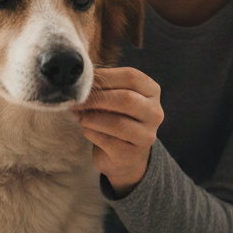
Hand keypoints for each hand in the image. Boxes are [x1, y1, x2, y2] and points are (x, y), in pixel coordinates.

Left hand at [73, 67, 162, 196]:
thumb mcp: (114, 97)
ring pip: (117, 123)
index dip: (105, 77)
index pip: (131, 77)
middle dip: (97, 98)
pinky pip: (108, 141)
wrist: (122, 153)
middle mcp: (155, 113)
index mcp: (152, 92)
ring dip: (91, 118)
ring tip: (79, 115)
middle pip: (126, 99)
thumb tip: (83, 78)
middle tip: (77, 100)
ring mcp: (147, 136)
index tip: (83, 81)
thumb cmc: (115, 117)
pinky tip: (86, 129)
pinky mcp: (132, 155)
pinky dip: (91, 133)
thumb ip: (105, 86)